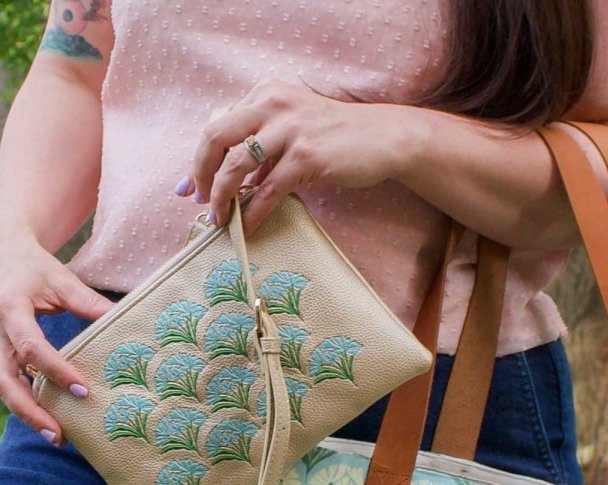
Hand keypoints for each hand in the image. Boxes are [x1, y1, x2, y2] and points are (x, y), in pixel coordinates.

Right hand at [0, 238, 113, 444]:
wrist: (2, 254)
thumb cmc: (35, 268)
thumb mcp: (62, 280)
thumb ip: (91, 304)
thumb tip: (126, 324)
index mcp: (10, 308)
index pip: (31, 346)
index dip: (56, 370)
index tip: (82, 391)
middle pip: (4, 379)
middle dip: (30, 410)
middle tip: (59, 434)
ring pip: (2, 387)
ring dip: (27, 414)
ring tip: (57, 436)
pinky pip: (7, 383)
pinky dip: (26, 403)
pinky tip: (49, 420)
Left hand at [177, 84, 412, 234]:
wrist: (381, 138)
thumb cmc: (335, 136)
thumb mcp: (293, 124)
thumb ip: (262, 141)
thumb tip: (230, 175)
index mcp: (265, 93)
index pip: (218, 124)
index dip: (199, 160)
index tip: (189, 188)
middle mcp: (273, 104)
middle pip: (216, 137)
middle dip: (202, 174)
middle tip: (202, 202)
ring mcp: (289, 129)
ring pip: (236, 165)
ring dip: (223, 197)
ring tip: (221, 219)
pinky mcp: (306, 157)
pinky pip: (268, 190)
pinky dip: (253, 213)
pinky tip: (248, 229)